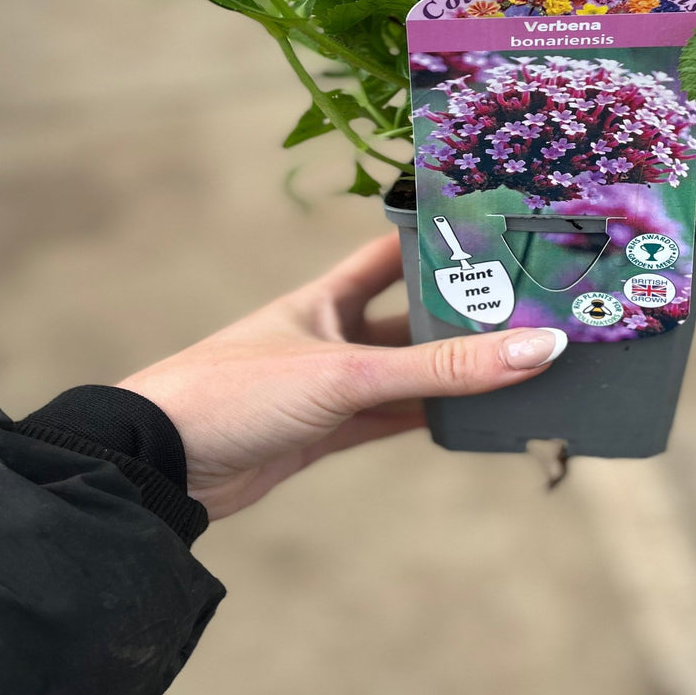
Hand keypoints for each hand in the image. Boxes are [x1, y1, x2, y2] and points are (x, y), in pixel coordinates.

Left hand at [118, 234, 566, 519]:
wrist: (161, 467)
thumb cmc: (237, 392)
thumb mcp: (349, 374)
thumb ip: (442, 367)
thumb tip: (534, 348)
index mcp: (327, 296)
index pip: (392, 251)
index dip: (437, 237)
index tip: (491, 226)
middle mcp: (331, 333)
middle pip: (409, 315)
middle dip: (458, 312)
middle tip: (523, 305)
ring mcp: (328, 385)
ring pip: (404, 371)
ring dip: (448, 370)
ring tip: (512, 360)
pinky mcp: (323, 432)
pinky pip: (389, 418)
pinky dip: (425, 417)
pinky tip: (466, 415)